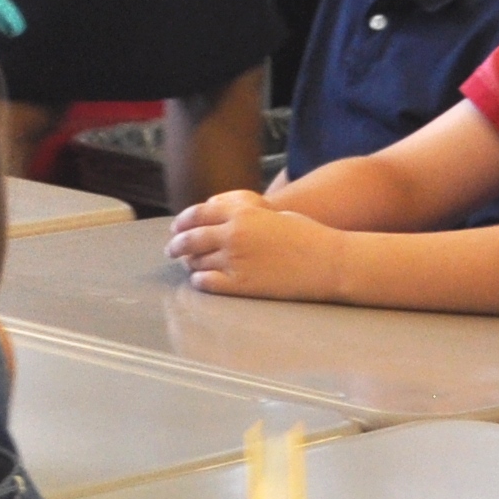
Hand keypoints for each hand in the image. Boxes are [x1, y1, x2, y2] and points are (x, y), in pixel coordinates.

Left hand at [164, 192, 342, 301]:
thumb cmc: (305, 235)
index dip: (183, 222)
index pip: (198, 215)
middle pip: (191, 239)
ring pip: (197, 262)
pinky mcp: (241, 285)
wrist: (327, 261)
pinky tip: (201, 281)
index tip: (176, 228)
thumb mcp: (271, 213)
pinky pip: (207, 283)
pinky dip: (199, 281)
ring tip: (187, 266)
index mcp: (241, 213)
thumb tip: (221, 220)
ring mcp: (235, 260)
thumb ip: (243, 214)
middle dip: (177, 245)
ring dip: (189, 264)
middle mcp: (232, 235)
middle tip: (171, 250)